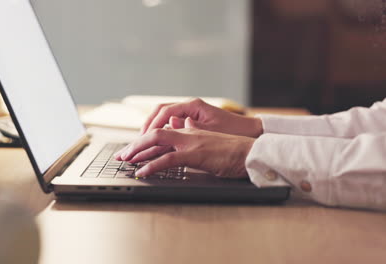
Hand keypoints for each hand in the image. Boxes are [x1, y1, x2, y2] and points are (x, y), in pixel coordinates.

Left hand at [115, 118, 254, 178]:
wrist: (250, 151)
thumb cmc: (233, 151)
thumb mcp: (209, 144)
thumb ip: (194, 140)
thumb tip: (183, 140)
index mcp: (190, 131)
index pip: (161, 132)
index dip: (144, 141)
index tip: (132, 150)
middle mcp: (187, 133)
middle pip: (153, 133)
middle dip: (135, 144)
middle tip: (121, 155)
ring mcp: (190, 142)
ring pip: (156, 141)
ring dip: (138, 151)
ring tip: (125, 161)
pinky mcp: (194, 153)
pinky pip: (167, 158)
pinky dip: (151, 165)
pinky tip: (142, 172)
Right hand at [141, 98, 262, 137]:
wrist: (249, 135)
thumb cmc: (235, 132)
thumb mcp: (213, 131)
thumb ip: (192, 127)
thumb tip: (171, 122)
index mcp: (194, 106)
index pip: (164, 111)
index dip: (151, 125)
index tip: (142, 138)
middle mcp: (189, 107)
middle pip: (159, 113)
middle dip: (145, 127)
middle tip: (136, 142)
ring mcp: (189, 114)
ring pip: (162, 118)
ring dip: (150, 130)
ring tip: (140, 145)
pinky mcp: (190, 122)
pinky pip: (169, 125)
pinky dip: (159, 133)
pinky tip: (154, 144)